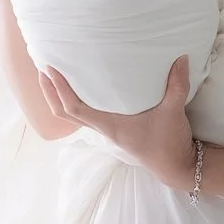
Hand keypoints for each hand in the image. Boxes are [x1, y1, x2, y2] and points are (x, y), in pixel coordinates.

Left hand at [35, 57, 194, 182]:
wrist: (175, 166)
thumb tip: (182, 58)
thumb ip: (178, 85)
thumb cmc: (169, 142)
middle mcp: (103, 129)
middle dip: (50, 92)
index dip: (59, 90)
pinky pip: (87, 115)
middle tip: (42, 69)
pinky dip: (77, 101)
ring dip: (59, 97)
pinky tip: (82, 87)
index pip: (74, 109)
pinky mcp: (114, 130)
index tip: (50, 70)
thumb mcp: (174, 111)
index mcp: (110, 125)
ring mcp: (107, 131)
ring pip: (74, 116)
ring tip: (54, 75)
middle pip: (64, 114)